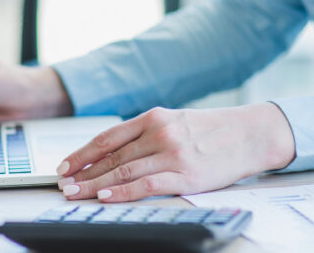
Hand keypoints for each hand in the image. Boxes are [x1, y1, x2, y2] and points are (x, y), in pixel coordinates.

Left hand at [56, 104, 294, 201]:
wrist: (250, 133)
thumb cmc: (214, 130)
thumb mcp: (177, 121)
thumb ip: (149, 133)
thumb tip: (115, 152)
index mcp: (154, 117)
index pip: (108, 136)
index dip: (83, 152)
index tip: (65, 165)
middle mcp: (160, 132)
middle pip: (111, 155)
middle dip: (83, 172)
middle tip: (63, 184)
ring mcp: (172, 153)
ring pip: (123, 170)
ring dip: (95, 184)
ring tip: (76, 193)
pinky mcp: (185, 174)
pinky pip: (145, 184)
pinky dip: (122, 191)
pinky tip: (106, 196)